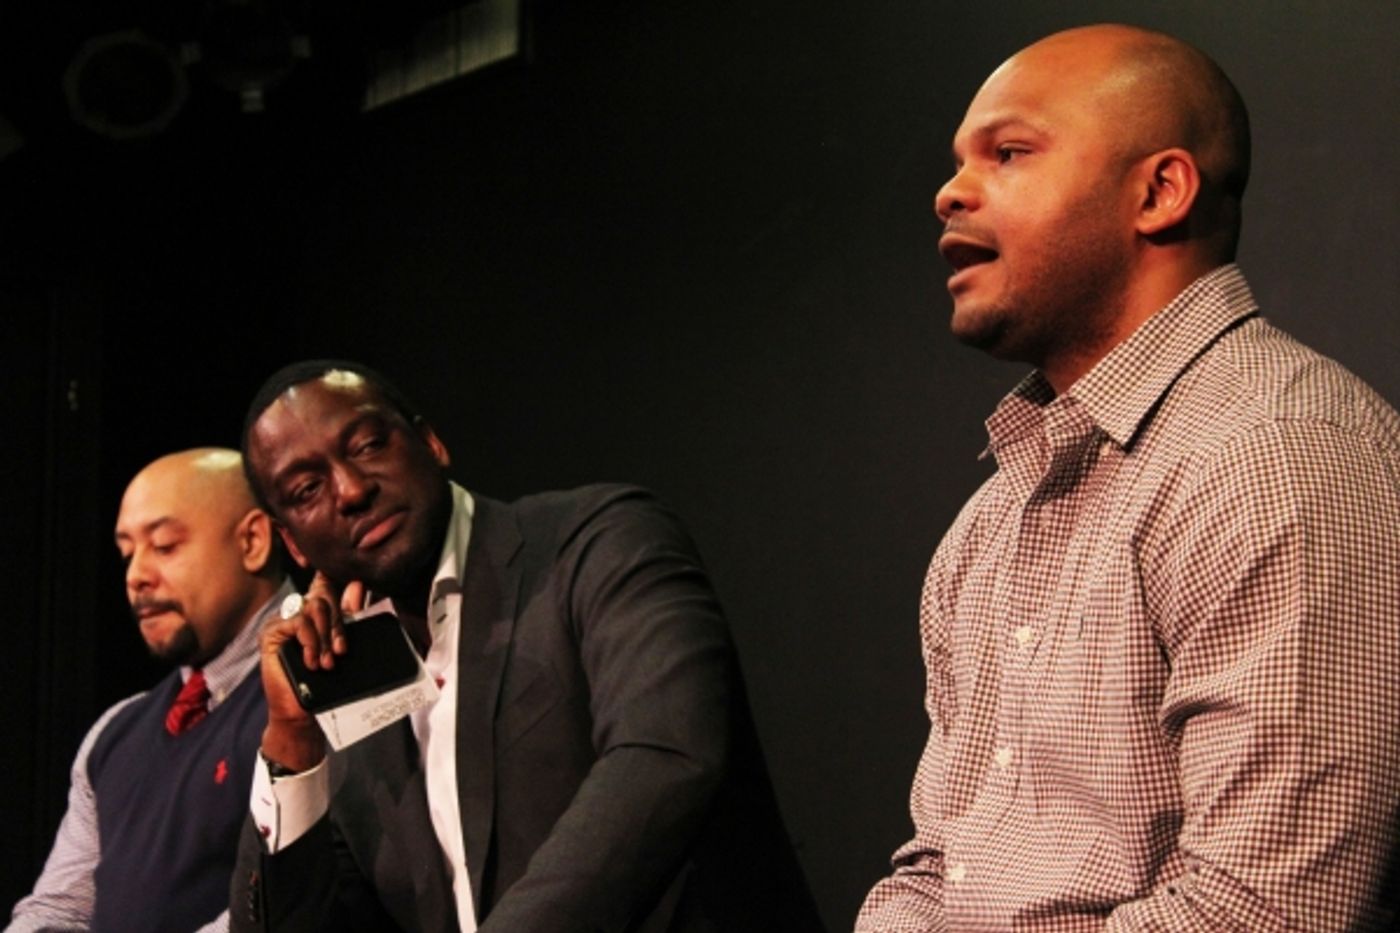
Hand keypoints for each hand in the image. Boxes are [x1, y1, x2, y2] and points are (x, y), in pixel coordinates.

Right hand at [258, 572, 351, 771]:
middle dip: (337, 622)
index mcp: (317, 610)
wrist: (304, 712)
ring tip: (328, 662)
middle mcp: (299, 610)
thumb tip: (358, 585)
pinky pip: (298, 623)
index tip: (352, 574)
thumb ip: (349, 615)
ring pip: (312, 607)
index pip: (324, 582)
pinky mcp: (272, 632)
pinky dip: (310, 642)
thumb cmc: (327, 679)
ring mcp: (284, 619)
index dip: (332, 571)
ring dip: (325, 637)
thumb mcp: (342, 643)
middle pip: (323, 595)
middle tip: (342, 650)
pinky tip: (312, 661)